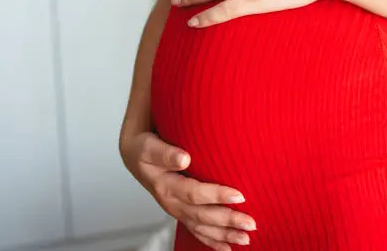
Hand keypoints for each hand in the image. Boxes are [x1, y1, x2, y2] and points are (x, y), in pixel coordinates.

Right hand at [120, 132, 256, 249]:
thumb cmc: (145, 148)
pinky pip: (196, 231)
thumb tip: (183, 158)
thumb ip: (165, 152)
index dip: (217, 195)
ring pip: (201, 227)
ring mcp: (176, 210)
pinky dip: (212, 241)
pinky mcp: (180, 213)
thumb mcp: (149, 146)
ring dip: (224, 234)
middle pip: (201, 215)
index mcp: (164, 185)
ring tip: (246, 239)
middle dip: (227, 220)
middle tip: (251, 222)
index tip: (239, 195)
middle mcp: (170, 201)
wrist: (135, 155)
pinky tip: (227, 247)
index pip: (194, 193)